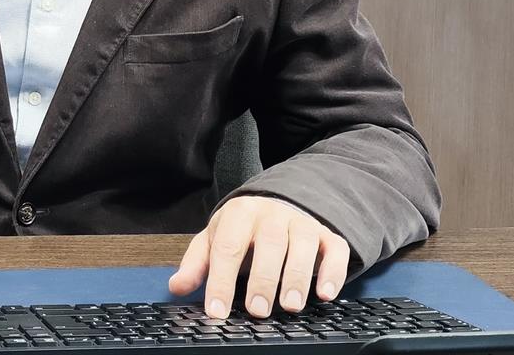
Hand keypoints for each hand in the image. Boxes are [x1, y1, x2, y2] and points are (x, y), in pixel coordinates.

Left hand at [167, 196, 351, 319]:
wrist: (280, 202)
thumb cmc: (244, 229)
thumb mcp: (215, 239)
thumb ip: (197, 263)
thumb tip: (177, 286)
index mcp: (239, 214)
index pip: (227, 247)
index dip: (221, 280)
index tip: (217, 311)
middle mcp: (272, 214)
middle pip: (270, 244)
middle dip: (264, 279)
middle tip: (258, 310)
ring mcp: (302, 222)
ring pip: (303, 245)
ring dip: (298, 277)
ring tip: (290, 306)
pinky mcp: (327, 234)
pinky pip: (335, 250)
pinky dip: (333, 272)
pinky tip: (325, 294)